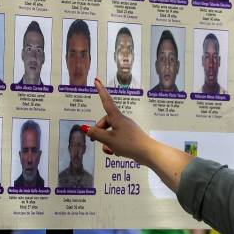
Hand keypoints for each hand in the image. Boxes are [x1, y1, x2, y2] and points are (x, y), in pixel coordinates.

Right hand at [85, 78, 193, 192]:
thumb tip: (85, 128)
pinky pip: (117, 138)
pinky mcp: (130, 136)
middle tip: (96, 142)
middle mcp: (122, 120)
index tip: (96, 80)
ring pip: (111, 132)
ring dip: (107, 141)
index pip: (106, 101)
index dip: (100, 91)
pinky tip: (117, 153)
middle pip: (105, 122)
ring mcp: (126, 128)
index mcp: (116, 117)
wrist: (148, 152)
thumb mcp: (108, 140)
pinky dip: (114, 145)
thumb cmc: (129, 144)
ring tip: (110, 150)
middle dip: (100, 132)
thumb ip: (96, 134)